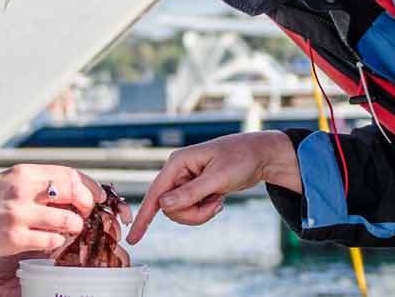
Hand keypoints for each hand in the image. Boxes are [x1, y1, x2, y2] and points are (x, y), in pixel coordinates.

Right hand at [0, 164, 120, 279]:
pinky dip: (57, 242)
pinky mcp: (15, 238)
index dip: (89, 186)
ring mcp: (19, 215)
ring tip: (69, 228)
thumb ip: (37, 183)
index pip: (69, 174)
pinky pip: (51, 241)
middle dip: (87, 205)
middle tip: (86, 213)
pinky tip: (52, 240)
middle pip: (73, 193)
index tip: (96, 196)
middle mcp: (22, 191)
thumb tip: (70, 189)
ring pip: (67, 220)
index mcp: (23, 173)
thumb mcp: (9, 181)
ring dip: (74, 226)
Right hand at [126, 130, 298, 243]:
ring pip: (180, 211)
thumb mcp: (218, 178)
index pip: (155, 194)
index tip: (134, 239)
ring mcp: (185, 181)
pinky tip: (218, 199)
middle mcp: (177, 172)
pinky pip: (191, 210)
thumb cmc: (241, 159)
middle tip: (214, 205)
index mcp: (178, 162)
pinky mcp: (194, 189)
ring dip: (200, 213)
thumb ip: (190, 193)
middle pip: (169, 208)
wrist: (260, 156)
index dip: (143, 217)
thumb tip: (163, 205)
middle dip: (192, 213)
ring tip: (218, 202)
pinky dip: (205, 211)